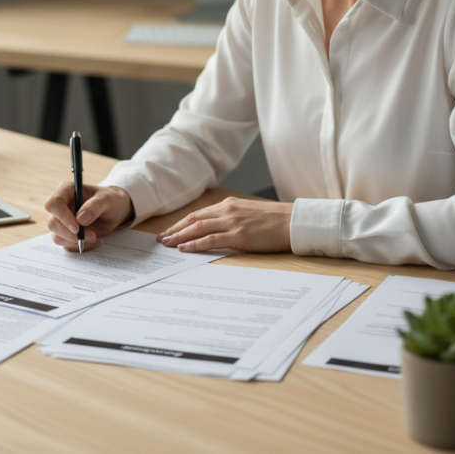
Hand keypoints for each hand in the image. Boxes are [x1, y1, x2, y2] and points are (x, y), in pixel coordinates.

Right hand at [44, 182, 133, 251]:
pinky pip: (67, 244)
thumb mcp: (108, 199)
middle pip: (52, 223)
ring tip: (95, 237)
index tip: (77, 228)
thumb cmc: (110, 200)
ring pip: (57, 237)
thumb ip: (95, 206)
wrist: (114, 211)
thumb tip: (80, 219)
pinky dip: (80, 246)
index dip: (62, 217)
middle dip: (70, 234)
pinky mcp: (66, 233)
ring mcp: (61, 221)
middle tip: (91, 236)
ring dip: (76, 242)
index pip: (53, 204)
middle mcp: (60, 206)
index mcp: (66, 191)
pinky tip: (95, 240)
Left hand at [156, 197, 292, 252]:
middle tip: (161, 239)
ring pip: (197, 228)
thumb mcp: (249, 213)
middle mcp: (227, 210)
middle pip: (193, 220)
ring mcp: (232, 223)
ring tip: (167, 244)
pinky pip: (210, 239)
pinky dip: (194, 244)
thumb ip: (232, 217)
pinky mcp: (238, 236)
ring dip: (179, 237)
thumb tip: (217, 228)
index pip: (198, 214)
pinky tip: (184, 248)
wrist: (293, 222)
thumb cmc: (274, 220)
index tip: (170, 231)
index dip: (181, 223)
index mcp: (229, 204)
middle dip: (175, 230)